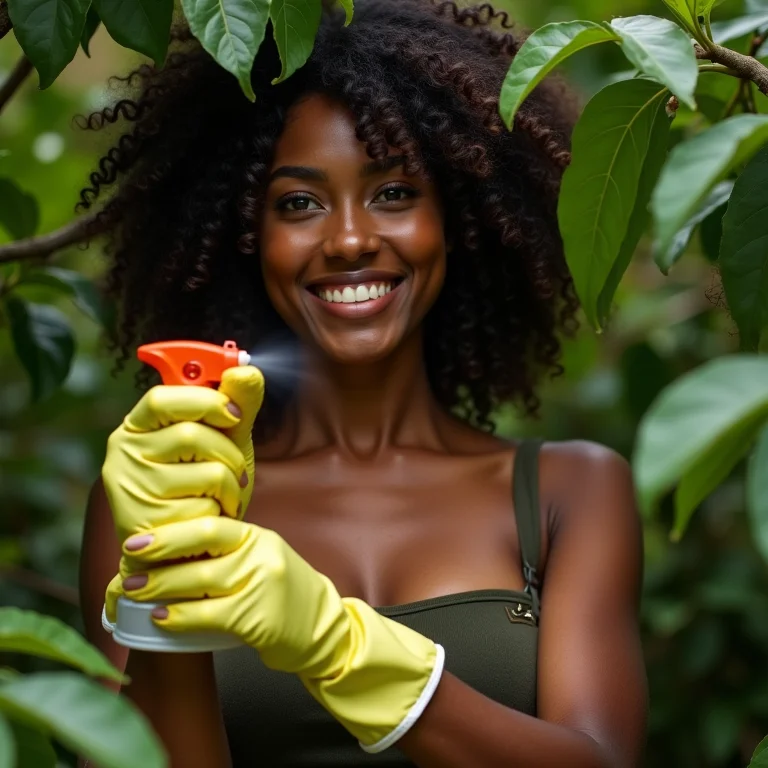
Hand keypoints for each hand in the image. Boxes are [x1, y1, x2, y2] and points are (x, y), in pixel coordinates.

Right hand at [102, 365, 263, 546]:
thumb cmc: (203, 488)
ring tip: (227, 494)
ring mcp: (132, 487)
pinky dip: (223, 507)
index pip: (163, 396)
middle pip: (189, 434)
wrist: (188, 547)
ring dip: (231, 482)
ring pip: (206, 469)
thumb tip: (248, 369)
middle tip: (238, 465)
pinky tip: (214, 515)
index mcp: (139, 425)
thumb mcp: (225, 439)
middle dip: (228, 450)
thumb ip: (235, 404)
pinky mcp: (147, 521)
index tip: (235, 412)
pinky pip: (205, 502)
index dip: (205, 399)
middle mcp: (124, 452)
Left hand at [120, 517, 444, 752]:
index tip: (136, 539)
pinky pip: (211, 614)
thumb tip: (167, 554)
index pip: (211, 523)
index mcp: (258, 537)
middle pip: (202, 546)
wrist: (322, 628)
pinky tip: (163, 617)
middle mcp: (262, 554)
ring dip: (162, 586)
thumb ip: (225, 554)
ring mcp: (263, 584)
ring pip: (202, 579)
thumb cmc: (280, 596)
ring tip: (135, 590)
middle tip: (128, 564)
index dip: (170, 530)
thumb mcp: (260, 561)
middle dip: (159, 553)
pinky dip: (182, 616)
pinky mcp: (260, 617)